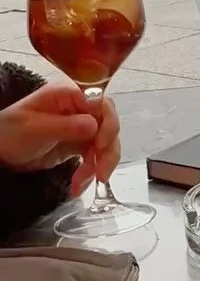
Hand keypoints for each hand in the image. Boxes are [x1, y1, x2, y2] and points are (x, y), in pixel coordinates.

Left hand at [0, 82, 120, 196]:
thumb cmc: (9, 132)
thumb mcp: (34, 128)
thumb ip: (66, 126)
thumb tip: (95, 126)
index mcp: (69, 95)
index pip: (102, 104)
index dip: (108, 124)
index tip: (101, 145)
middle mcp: (80, 108)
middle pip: (108, 125)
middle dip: (107, 151)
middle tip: (100, 173)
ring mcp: (81, 125)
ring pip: (105, 144)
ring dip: (98, 165)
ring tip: (81, 183)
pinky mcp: (79, 143)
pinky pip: (94, 156)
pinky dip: (89, 172)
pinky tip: (78, 185)